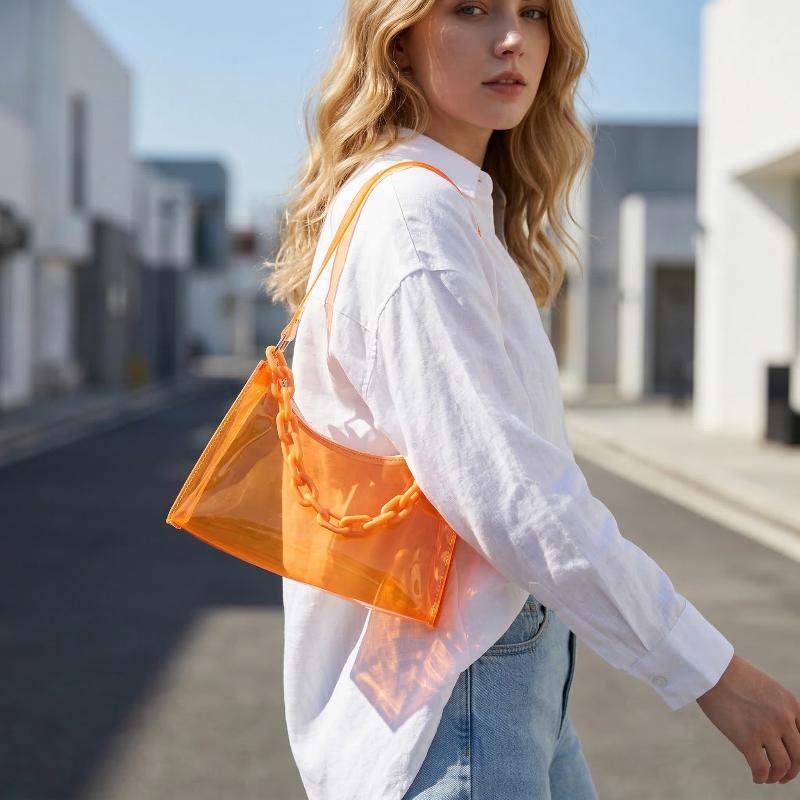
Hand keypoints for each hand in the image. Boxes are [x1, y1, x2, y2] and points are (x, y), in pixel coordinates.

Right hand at [696, 653, 799, 784]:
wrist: (711, 670)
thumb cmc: (732, 676)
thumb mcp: (766, 688)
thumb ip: (777, 708)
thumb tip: (777, 734)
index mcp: (790, 704)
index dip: (799, 754)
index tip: (792, 760)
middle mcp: (783, 718)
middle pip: (799, 756)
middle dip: (793, 770)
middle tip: (783, 774)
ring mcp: (766, 730)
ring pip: (783, 766)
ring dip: (777, 776)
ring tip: (768, 777)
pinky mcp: (747, 740)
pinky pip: (761, 769)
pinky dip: (761, 777)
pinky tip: (756, 778)